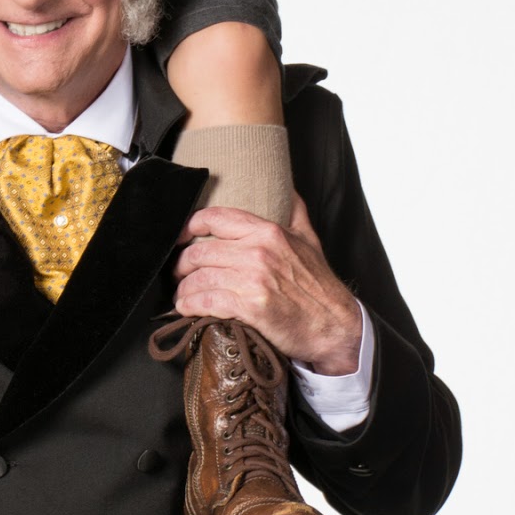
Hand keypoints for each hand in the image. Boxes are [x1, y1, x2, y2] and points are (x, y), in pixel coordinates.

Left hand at [173, 195, 361, 374]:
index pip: (215, 218)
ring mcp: (253, 279)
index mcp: (267, 231)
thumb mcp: (309, 239)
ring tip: (181, 295)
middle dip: (181, 263)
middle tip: (177, 272)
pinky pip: (208, 301)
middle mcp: (258, 251)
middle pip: (200, 251)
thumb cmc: (319, 284)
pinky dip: (191, 306)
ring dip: (183, 289)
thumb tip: (286, 187)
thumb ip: (294, 211)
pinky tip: (187, 308)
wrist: (336, 326)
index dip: (189, 225)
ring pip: (200, 278)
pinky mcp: (251, 307)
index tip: (180, 236)